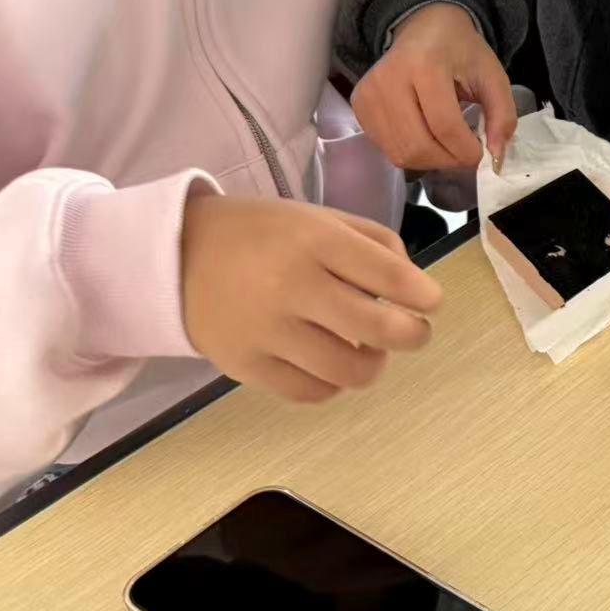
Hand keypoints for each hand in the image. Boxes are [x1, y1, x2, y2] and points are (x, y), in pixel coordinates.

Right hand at [182, 196, 442, 403]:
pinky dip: (333, 385)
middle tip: (416, 332)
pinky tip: (334, 367)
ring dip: (374, 365)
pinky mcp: (245, 366)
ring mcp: (267, 330)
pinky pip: (310, 392)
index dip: (423, 295)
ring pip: (347, 370)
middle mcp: (293, 286)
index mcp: (316, 241)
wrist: (177, 256)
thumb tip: (412, 284)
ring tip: (373, 351)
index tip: (432, 303)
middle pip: (377, 328)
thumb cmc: (264, 234)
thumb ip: (372, 243)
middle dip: (412, 335)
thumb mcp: (319, 218)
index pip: (388, 275)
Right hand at [352, 3, 516, 170]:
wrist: (423, 27)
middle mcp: (388, 79)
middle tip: (466, 153)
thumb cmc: (460, 51)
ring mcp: (367, 94)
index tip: (483, 153)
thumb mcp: (492, 75)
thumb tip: (496, 156)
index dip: (467, 150)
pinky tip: (428, 138)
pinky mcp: (358, 106)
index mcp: (425, 64)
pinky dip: (413, 154)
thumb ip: (502, 114)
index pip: (444, 125)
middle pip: (418, 145)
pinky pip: (387, 149)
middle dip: (449, 160)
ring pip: (401, 153)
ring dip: (432, 161)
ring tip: (449, 147)